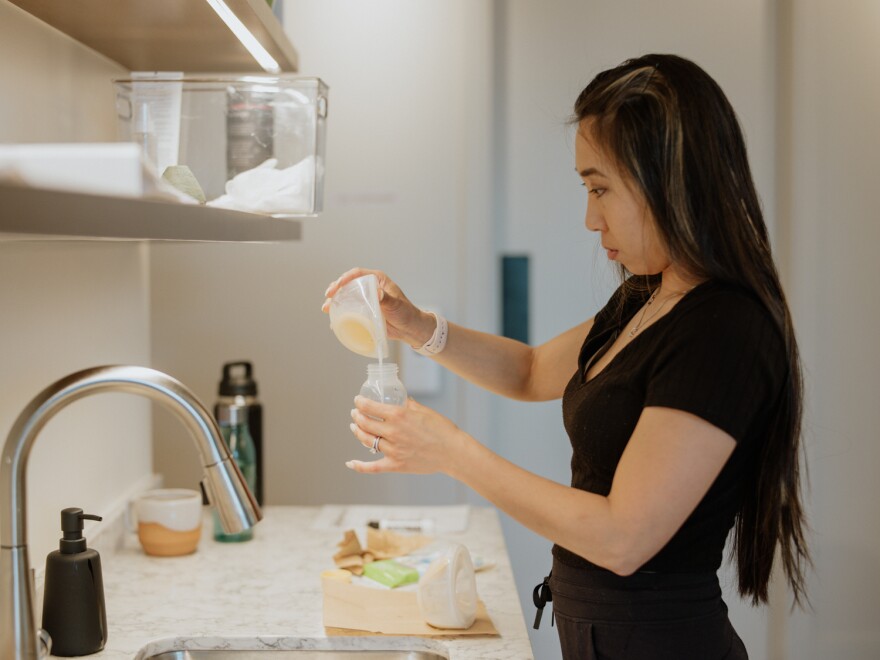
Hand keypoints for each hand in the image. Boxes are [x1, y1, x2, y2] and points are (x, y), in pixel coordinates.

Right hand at [321, 267, 435, 347]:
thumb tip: (377, 294)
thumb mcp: (396, 305)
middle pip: (348, 284)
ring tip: (326, 308)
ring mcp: (366, 300)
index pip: (357, 274)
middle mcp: (370, 288)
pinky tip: (334, 320)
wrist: (410, 329)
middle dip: (336, 289)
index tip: (336, 286)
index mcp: (378, 280)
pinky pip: (350, 310)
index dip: (344, 278)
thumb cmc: (407, 313)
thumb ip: (387, 299)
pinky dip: (341, 313)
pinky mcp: (365, 311)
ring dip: (335, 301)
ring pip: (346, 297)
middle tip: (328, 297)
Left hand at [346, 395, 467, 474]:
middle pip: (364, 423)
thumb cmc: (442, 429)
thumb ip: (408, 404)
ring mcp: (393, 450)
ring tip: (354, 427)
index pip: (370, 407)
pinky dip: (359, 466)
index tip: (358, 401)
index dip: (360, 403)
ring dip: (357, 432)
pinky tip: (350, 463)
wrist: (452, 452)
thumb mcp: (424, 411)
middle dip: (356, 416)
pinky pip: (373, 467)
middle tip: (355, 413)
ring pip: (366, 440)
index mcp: (398, 415)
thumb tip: (401, 399)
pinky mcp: (395, 465)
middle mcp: (392, 432)